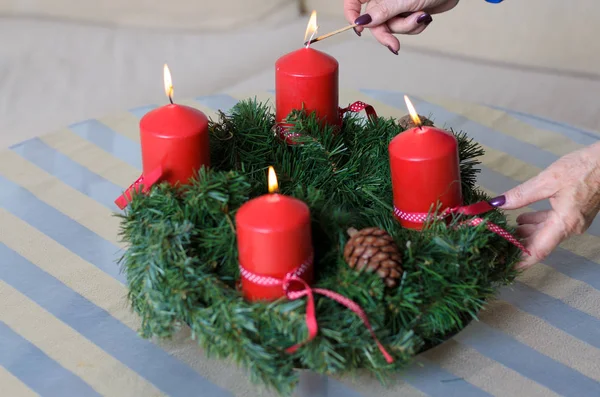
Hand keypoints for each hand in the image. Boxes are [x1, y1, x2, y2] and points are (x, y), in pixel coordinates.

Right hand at [344, 0, 459, 53]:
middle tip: (394, 45)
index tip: (359, 28)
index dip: (352, 15)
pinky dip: (415, 26)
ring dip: (407, 27)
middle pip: (373, 22)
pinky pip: (405, 28)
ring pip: (391, 27)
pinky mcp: (407, 13)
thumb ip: (381, 11)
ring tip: (420, 15)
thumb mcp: (402, 0)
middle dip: (386, 34)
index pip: (353, 1)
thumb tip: (361, 22)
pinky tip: (424, 16)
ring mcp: (396, 7)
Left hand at [490, 142, 599, 268]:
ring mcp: (574, 221)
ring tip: (505, 231)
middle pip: (540, 243)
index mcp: (564, 223)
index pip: (539, 250)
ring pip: (546, 233)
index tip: (505, 267)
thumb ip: (522, 194)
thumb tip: (498, 203)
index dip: (521, 261)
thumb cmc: (584, 168)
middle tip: (497, 246)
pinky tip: (522, 219)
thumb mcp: (548, 180)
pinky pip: (553, 225)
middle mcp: (570, 227)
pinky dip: (537, 224)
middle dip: (519, 246)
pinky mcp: (575, 214)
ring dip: (526, 234)